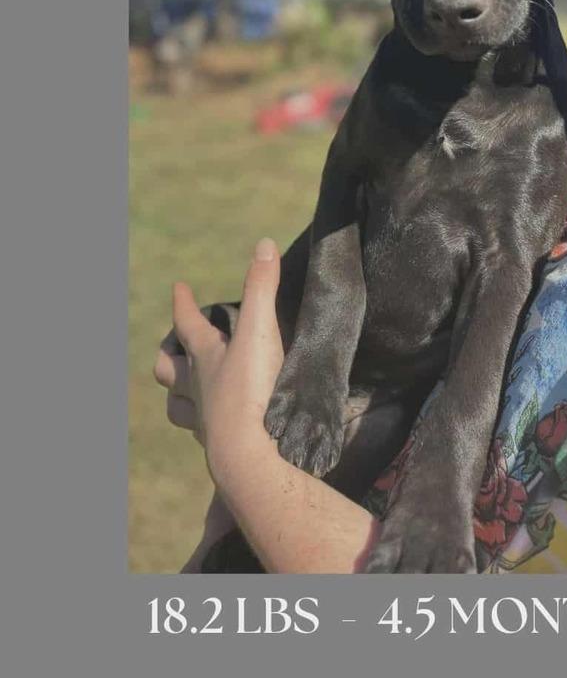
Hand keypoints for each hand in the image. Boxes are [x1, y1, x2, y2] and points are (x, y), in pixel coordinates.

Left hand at [154, 238, 283, 484]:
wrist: (252, 457)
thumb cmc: (253, 391)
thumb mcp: (261, 331)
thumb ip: (262, 288)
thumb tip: (264, 243)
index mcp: (205, 358)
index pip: (187, 323)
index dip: (183, 304)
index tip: (179, 287)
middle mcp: (199, 389)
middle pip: (169, 370)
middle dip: (168, 355)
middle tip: (173, 347)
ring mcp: (206, 421)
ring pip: (178, 407)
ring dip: (179, 396)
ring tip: (187, 391)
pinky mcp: (221, 446)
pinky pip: (203, 436)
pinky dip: (206, 428)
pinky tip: (216, 430)